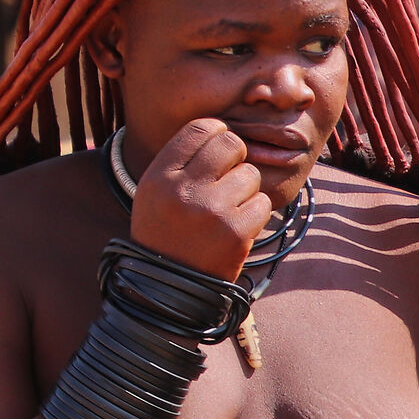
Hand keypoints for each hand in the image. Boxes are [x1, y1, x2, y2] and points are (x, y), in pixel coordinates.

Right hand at [129, 119, 273, 279]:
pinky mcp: (235, 232)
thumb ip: (182, 160)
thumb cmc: (166, 234)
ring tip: (227, 211)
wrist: (168, 290)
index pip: (200, 128)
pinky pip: (263, 203)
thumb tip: (222, 128)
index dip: (218, 133)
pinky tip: (236, 228)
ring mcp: (211, 210)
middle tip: (229, 179)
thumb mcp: (155, 193)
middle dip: (237, 157)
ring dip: (246, 190)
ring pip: (251, 174)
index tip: (221, 150)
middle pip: (232, 143)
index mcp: (159, 176)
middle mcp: (183, 189)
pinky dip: (254, 215)